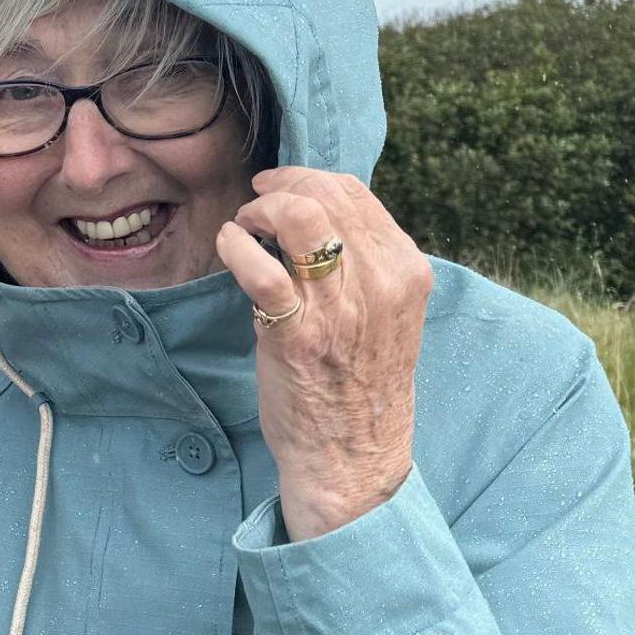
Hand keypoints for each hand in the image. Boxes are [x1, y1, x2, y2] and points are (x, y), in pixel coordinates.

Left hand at [215, 167, 431, 540]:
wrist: (353, 455)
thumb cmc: (359, 382)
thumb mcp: (384, 313)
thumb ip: (363, 265)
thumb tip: (313, 215)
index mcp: (405, 271)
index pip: (356, 194)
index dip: (307, 178)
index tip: (277, 187)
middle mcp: (380, 283)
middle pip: (327, 195)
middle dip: (280, 186)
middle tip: (254, 204)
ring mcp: (340, 308)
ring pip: (300, 218)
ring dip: (259, 211)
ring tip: (243, 227)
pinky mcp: (298, 335)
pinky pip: (262, 270)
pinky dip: (236, 246)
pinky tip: (229, 247)